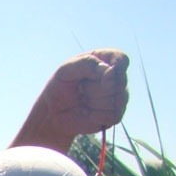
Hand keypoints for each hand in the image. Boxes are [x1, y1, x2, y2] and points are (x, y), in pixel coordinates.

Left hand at [12, 49, 128, 152]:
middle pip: (118, 82)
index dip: (116, 67)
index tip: (103, 74)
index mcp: (105, 61)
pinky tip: (87, 113)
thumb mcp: (65, 70)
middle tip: (80, 90)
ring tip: (83, 101)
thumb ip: (87, 63)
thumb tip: (110, 71)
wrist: (53, 114)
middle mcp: (115, 78)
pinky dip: (96, 116)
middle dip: (93, 88)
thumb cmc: (59, 88)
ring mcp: (118, 97)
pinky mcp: (115, 115)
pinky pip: (113, 116)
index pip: (121, 59)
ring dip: (93, 103)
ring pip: (116, 100)